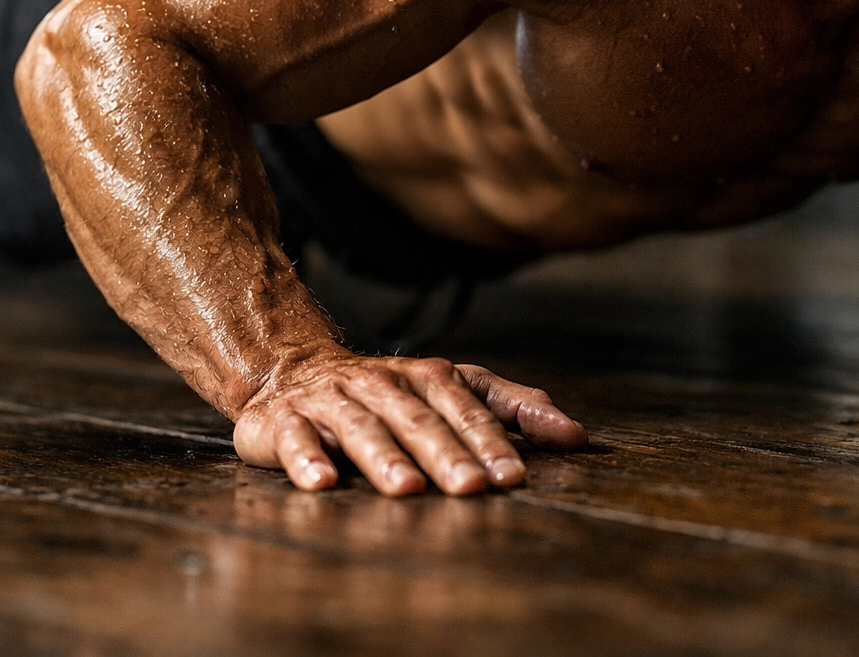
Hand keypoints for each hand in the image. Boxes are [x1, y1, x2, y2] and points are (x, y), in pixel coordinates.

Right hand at [233, 353, 587, 495]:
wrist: (292, 370)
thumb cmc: (390, 393)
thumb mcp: (453, 390)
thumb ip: (512, 408)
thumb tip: (576, 435)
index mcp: (426, 378)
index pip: (464, 408)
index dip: (489, 439)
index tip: (513, 476)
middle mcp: (380, 384)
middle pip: (417, 419)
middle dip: (446, 453)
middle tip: (471, 488)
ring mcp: (331, 401)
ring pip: (362, 427)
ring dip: (385, 458)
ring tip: (408, 489)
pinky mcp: (283, 421)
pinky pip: (295, 438)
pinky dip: (307, 459)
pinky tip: (323, 482)